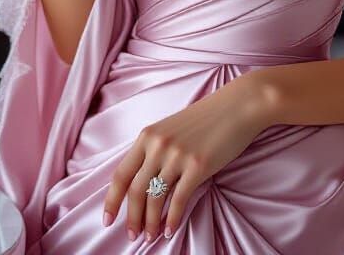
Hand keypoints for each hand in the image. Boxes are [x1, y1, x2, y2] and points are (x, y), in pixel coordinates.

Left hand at [102, 74, 275, 242]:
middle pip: (135, 190)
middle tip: (133, 236)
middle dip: (131, 218)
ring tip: (151, 236)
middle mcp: (158, 145)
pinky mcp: (198, 165)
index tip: (108, 220)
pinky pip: (179, 199)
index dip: (111, 200)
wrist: (236, 106)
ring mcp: (177, 155)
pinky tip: (170, 229)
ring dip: (151, 222)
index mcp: (148, 136)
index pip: (121, 174)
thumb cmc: (205, 119)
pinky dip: (173, 219)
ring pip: (155, 198)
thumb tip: (142, 184)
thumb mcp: (171, 129)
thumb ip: (154, 151)